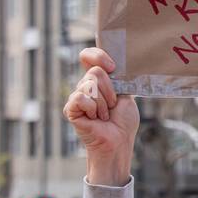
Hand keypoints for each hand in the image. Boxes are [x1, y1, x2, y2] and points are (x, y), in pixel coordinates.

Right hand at [62, 46, 139, 184]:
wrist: (119, 141)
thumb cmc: (123, 121)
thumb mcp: (126, 94)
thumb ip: (118, 78)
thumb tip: (113, 64)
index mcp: (98, 80)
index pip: (88, 56)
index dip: (98, 56)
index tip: (112, 66)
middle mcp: (85, 86)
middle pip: (94, 72)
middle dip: (109, 90)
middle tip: (112, 106)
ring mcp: (77, 97)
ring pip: (89, 85)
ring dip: (103, 103)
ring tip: (104, 115)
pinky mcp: (71, 109)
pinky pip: (81, 98)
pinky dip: (93, 108)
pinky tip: (95, 118)